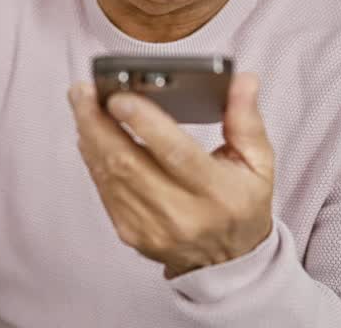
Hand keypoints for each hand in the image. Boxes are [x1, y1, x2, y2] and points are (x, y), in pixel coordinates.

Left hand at [68, 73, 274, 277]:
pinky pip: (104, 190)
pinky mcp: (130, 232)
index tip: (118, 96)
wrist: (228, 260)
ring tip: (82, 102)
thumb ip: (245, 118)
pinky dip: (93, 158)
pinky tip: (89, 134)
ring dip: (90, 135)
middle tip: (84, 90)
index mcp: (217, 192)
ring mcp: (152, 227)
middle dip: (98, 122)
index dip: (144, 123)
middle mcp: (182, 214)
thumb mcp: (258, 162)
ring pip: (109, 175)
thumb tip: (243, 80)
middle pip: (128, 163)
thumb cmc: (241, 203)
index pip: (175, 154)